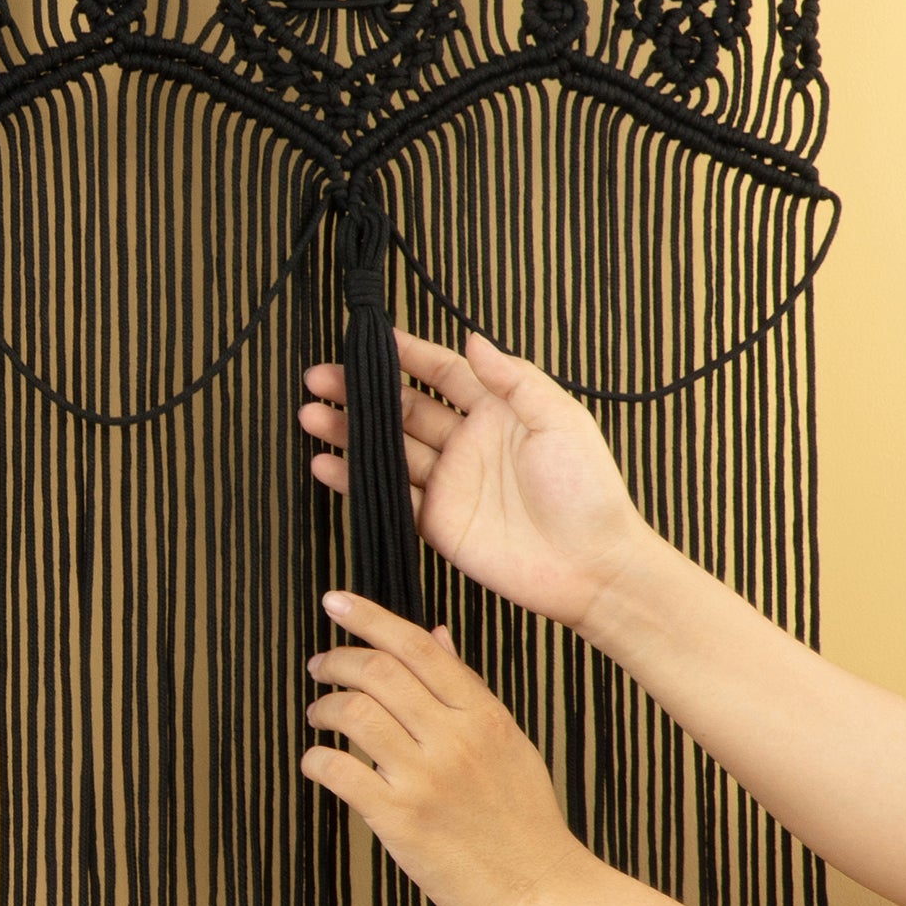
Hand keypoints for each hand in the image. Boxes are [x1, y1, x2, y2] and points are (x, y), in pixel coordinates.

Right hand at [299, 327, 654, 631]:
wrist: (593, 566)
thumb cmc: (589, 493)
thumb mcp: (562, 421)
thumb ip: (515, 379)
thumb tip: (474, 339)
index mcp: (499, 412)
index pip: (443, 372)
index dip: (407, 355)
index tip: (372, 340)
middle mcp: (468, 443)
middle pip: (403, 408)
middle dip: (360, 391)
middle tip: (321, 378)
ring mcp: (450, 483)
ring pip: (387, 449)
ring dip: (348, 432)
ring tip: (311, 416)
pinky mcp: (437, 522)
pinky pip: (389, 496)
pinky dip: (354, 480)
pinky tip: (326, 465)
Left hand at [302, 592, 592, 905]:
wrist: (542, 891)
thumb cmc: (523, 819)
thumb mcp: (507, 743)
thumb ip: (466, 689)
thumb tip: (435, 634)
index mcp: (485, 716)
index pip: (418, 647)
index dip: (369, 617)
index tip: (334, 602)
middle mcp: (456, 740)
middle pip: (379, 671)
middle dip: (336, 661)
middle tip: (318, 667)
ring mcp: (427, 779)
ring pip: (354, 713)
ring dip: (323, 707)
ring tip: (318, 716)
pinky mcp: (401, 819)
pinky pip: (338, 770)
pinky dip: (316, 759)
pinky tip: (318, 763)